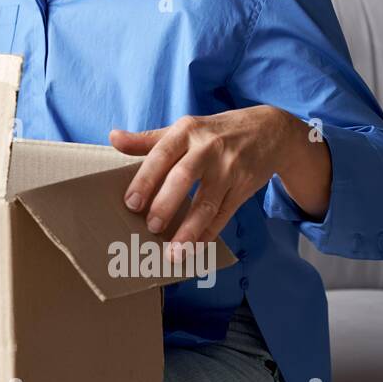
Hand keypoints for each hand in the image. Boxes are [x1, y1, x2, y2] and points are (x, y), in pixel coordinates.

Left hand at [109, 106, 329, 255]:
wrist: (269, 131)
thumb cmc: (214, 132)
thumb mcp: (184, 129)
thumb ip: (148, 139)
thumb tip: (113, 138)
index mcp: (187, 131)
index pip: (161, 155)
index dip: (145, 179)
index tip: (131, 203)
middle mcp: (208, 148)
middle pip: (183, 178)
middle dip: (165, 205)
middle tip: (150, 227)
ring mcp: (229, 168)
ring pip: (206, 202)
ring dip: (189, 230)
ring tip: (173, 252)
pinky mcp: (244, 187)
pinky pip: (224, 214)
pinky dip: (209, 233)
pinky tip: (194, 248)